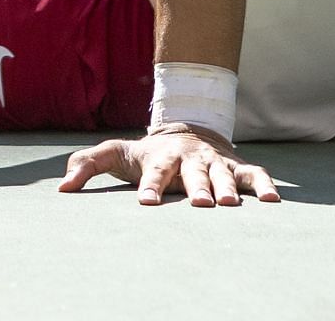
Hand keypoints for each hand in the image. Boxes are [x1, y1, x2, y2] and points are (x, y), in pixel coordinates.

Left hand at [59, 124, 280, 206]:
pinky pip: (254, 174)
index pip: (153, 172)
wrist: (185, 129)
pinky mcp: (236, 167)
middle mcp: (189, 160)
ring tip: (232, 206)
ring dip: (228, 189)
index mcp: (160, 158)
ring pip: (223, 176)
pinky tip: (273, 202)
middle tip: (200, 204)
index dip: (150, 186)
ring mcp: (214, 163)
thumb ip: (87, 165)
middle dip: (196, 188)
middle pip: (193, 175)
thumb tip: (61, 189)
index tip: (146, 202)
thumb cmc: (146, 152)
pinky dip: (264, 185)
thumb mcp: (115, 153)